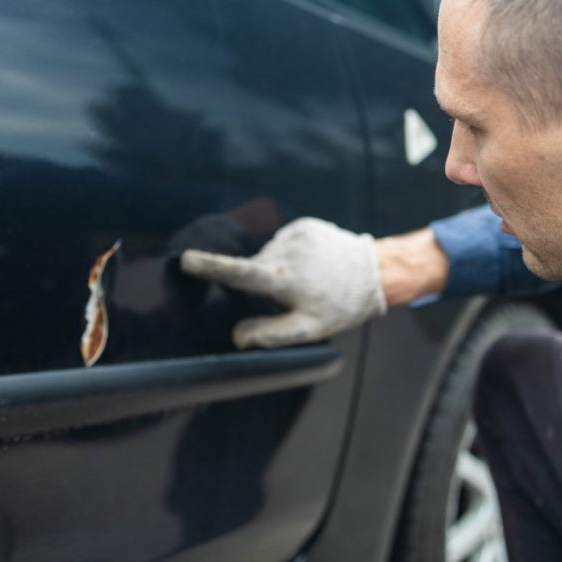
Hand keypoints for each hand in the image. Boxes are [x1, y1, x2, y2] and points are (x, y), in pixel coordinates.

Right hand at [181, 218, 386, 347]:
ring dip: (277, 269)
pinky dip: (289, 254)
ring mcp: (296, 234)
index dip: (209, 267)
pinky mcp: (305, 225)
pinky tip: (312, 265)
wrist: (375, 273)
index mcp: (284, 280)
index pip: (238, 273)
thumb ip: (270, 335)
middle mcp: (286, 252)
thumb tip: (237, 337)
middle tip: (290, 296)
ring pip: (269, 255)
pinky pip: (284, 242)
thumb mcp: (308, 329)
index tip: (186, 259)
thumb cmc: (340, 306)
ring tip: (307, 280)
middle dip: (260, 282)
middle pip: (254, 268)